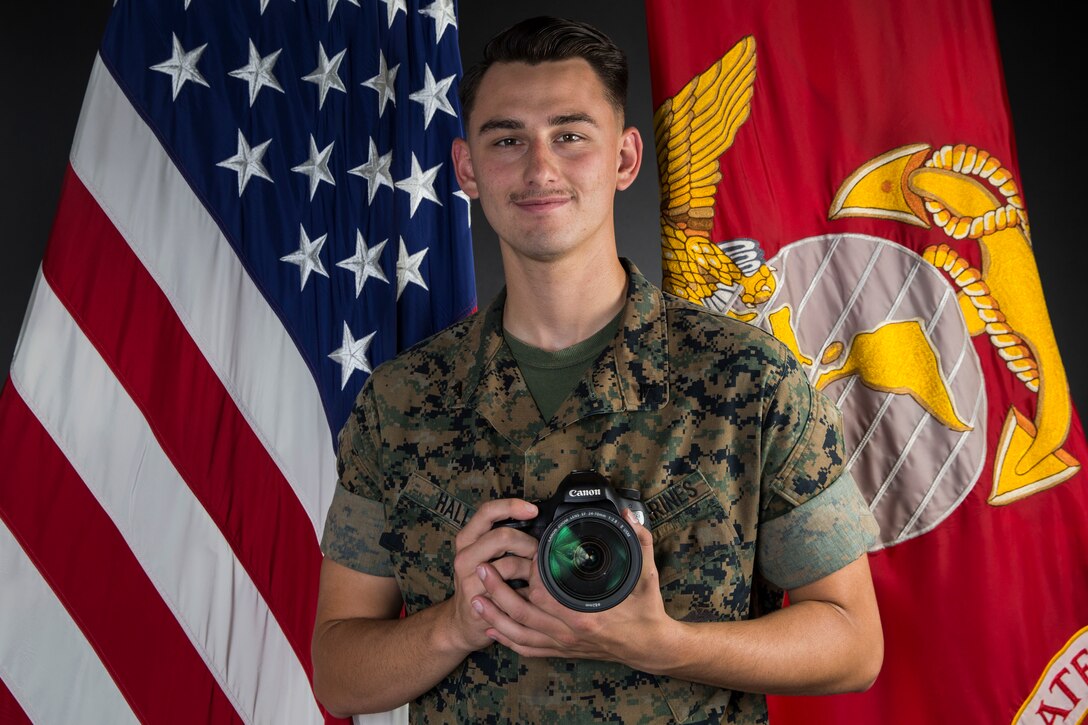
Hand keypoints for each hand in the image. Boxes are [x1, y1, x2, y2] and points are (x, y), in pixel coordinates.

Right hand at [441, 498, 539, 652]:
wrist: (463, 620)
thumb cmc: (482, 581)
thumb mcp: (486, 554)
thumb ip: (504, 538)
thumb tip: (538, 522)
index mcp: (467, 539)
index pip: (487, 511)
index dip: (512, 506)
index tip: (533, 510)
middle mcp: (465, 555)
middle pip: (502, 536)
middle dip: (527, 543)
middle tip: (537, 553)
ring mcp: (469, 578)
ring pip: (509, 563)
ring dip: (529, 568)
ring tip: (534, 574)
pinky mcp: (478, 599)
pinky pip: (510, 590)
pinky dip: (525, 589)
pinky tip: (529, 590)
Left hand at [471, 510, 678, 670]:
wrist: (651, 648)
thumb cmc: (647, 612)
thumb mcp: (647, 574)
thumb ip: (638, 541)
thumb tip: (627, 515)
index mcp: (585, 614)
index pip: (545, 593)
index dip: (528, 574)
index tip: (520, 556)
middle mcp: (570, 633)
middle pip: (524, 613)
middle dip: (499, 592)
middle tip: (482, 570)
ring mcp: (564, 645)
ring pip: (520, 635)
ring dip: (496, 617)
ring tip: (476, 599)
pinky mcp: (564, 652)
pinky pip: (529, 650)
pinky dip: (508, 640)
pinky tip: (493, 629)